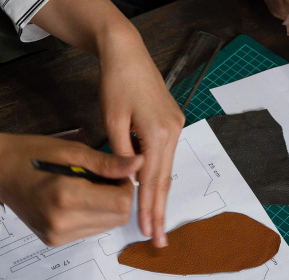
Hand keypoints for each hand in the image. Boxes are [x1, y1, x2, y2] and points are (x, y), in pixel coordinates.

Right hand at [0, 91, 141, 248]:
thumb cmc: (30, 152)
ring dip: (108, 205)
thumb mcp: (70, 150)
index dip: (126, 183)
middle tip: (104, 173)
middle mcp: (62, 223)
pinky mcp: (53, 241)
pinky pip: (89, 229)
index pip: (121, 202)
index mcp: (66, 197)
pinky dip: (93, 213)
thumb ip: (106, 162)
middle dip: (119, 195)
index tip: (116, 167)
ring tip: (90, 182)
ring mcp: (57, 236)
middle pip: (117, 217)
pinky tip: (79, 194)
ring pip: (106, 225)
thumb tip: (138, 164)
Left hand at [97, 25, 184, 247]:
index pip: (153, 180)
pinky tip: (153, 188)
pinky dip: (159, 173)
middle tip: (159, 239)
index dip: (149, 208)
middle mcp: (173, 129)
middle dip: (160, 209)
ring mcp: (175, 123)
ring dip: (159, 193)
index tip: (149, 233)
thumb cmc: (116, 81)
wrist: (126, 50)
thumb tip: (128, 181)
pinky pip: (165, 153)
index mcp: (158, 131)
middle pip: (165, 178)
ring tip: (155, 220)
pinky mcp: (171, 119)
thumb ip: (122, 153)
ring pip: (166, 167)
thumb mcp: (112, 120)